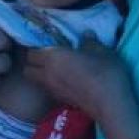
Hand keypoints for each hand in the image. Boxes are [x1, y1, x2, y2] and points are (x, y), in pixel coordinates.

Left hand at [23, 34, 138, 138]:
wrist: (110, 104)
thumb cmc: (105, 73)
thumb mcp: (101, 51)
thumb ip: (90, 41)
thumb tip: (86, 34)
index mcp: (52, 57)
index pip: (31, 52)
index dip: (36, 48)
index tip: (46, 44)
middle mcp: (46, 73)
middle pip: (27, 69)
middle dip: (32, 63)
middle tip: (47, 57)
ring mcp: (52, 89)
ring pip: (36, 81)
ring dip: (39, 75)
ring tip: (54, 69)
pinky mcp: (60, 100)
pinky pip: (47, 89)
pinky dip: (50, 84)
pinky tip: (64, 80)